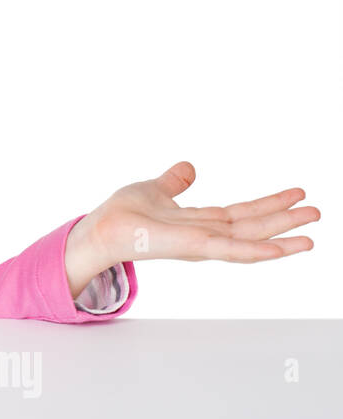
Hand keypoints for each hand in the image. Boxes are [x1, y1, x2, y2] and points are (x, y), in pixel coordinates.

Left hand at [82, 161, 319, 266]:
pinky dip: (257, 250)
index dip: (269, 204)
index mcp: (200, 222)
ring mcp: (202, 243)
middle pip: (253, 226)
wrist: (101, 228)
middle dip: (284, 220)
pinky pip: (231, 249)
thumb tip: (189, 168)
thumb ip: (174, 182)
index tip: (297, 194)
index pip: (242, 213)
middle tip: (317, 212)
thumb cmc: (123, 213)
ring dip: (281, 236)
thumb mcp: (156, 190)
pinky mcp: (193, 247)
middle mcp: (205, 235)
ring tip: (312, 235)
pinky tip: (283, 249)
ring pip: (250, 239)